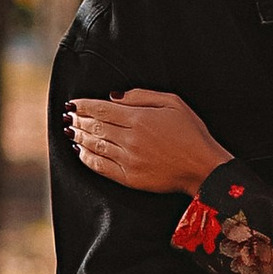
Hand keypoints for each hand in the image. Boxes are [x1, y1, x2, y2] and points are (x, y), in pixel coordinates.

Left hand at [64, 87, 228, 193]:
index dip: (84, 106)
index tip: (73, 103)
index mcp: (139, 118)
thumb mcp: (173, 103)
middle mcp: (130, 139)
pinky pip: (101, 167)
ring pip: (95, 145)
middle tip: (69, 115)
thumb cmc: (192, 133)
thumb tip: (113, 96)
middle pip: (95, 127)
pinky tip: (81, 152)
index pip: (101, 110)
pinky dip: (87, 158)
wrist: (203, 167)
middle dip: (78, 120)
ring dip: (79, 137)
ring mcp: (128, 160)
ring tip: (71, 130)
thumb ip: (141, 96)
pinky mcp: (129, 178)